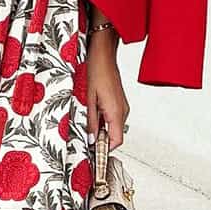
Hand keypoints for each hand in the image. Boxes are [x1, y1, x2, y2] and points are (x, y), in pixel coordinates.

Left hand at [86, 30, 129, 149]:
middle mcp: (122, 111)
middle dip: (102, 141)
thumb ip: (90, 121)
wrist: (103, 55)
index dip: (106, 150)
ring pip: (114, 128)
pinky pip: (113, 119)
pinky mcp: (120, 103)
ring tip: (88, 124)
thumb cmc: (96, 71)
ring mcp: (122, 107)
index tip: (95, 154)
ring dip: (102, 130)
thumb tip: (90, 138)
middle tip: (87, 141)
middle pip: (115, 136)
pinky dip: (104, 122)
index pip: (116, 141)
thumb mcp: (88, 99)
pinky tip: (93, 114)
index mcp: (116, 112)